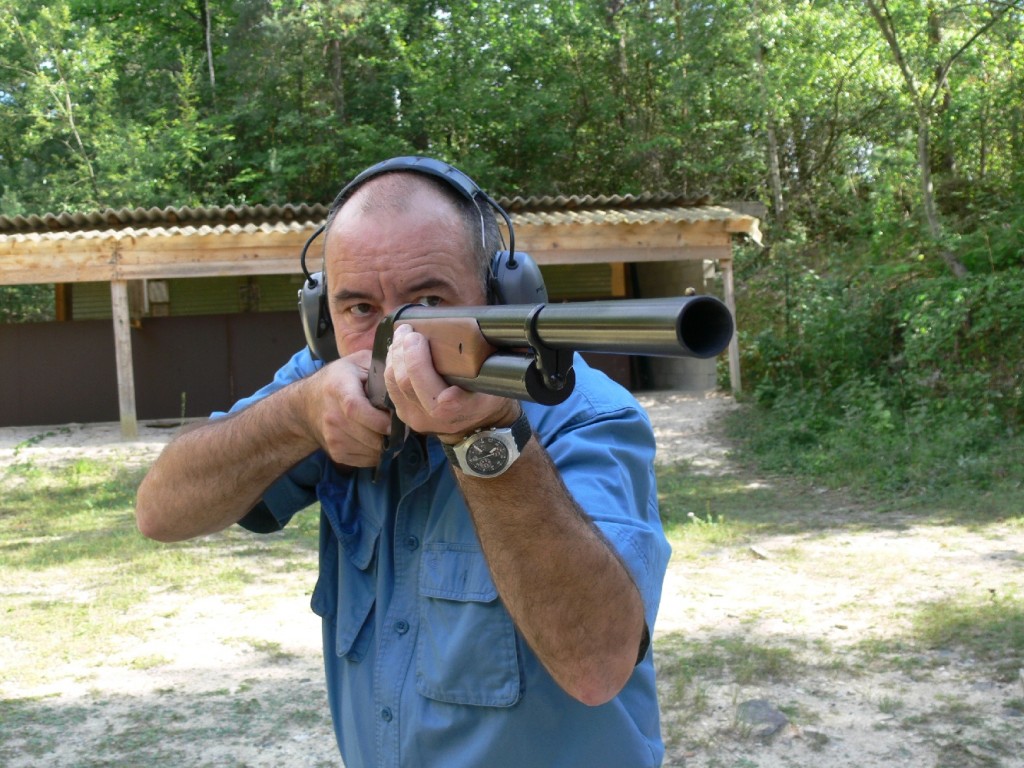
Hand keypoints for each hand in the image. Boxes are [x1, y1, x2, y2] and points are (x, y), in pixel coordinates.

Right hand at [303, 349, 392, 466]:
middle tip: (403, 427)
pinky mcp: (336, 453)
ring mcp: (332, 437)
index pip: (355, 408)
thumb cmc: (339, 379)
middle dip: (391, 435)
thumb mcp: (357, 362)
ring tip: (390, 431)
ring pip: (370, 451)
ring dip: (387, 445)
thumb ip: (379, 367)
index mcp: (338, 388)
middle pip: (367, 435)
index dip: (378, 419)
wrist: (306, 405)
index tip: (395, 422)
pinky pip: (366, 461)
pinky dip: (378, 453)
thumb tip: (404, 379)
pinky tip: (378, 439)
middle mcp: (332, 416)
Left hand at [384, 324, 518, 439]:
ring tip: (401, 336)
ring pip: (393, 383)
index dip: (419, 361)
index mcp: (456, 410)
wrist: (477, 429)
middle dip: (403, 350)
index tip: (419, 337)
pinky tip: (397, 351)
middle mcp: (431, 418)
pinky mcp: (404, 415)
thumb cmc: (486, 399)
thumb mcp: (495, 385)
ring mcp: (415, 418)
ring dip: (394, 355)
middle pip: (406, 382)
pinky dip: (391, 365)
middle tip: (408, 330)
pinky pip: (389, 388)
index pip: (429, 388)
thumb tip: (495, 341)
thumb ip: (487, 368)